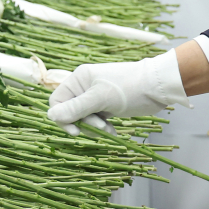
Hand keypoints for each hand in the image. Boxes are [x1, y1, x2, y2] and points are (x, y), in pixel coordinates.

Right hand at [47, 50, 188, 135]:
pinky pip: (96, 119)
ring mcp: (96, 96)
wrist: (157, 86)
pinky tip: (113, 130)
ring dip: (94, 127)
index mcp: (79, 79)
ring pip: (84, 118)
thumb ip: (75, 108)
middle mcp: (84, 86)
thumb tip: (50, 116)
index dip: (63, 117)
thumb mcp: (100, 98)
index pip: (57, 101)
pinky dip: (102, 127)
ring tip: (109, 129)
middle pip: (70, 111)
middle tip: (100, 127)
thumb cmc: (128, 88)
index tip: (76, 130)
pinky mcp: (107, 105)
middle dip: (83, 123)